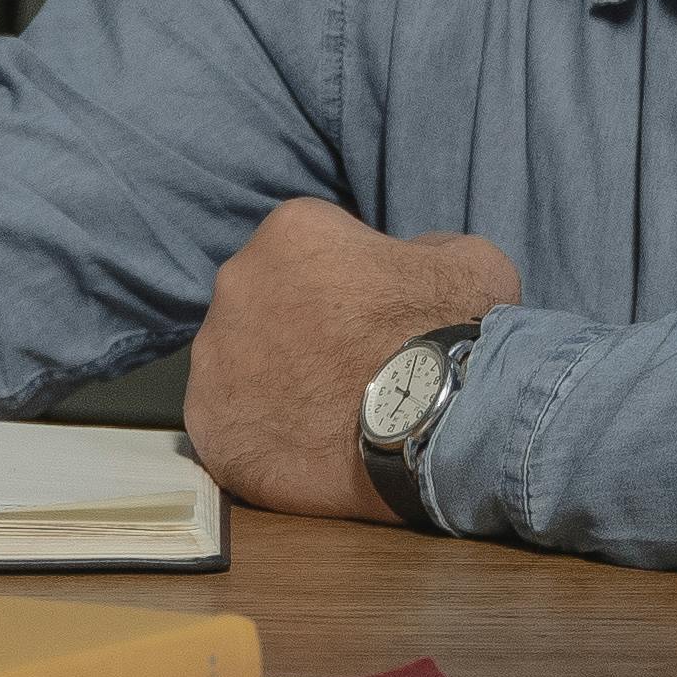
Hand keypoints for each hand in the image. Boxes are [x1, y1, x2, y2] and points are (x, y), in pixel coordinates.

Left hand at [183, 200, 518, 523]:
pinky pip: (228, 422)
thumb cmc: (454, 334)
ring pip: (239, 362)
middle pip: (263, 301)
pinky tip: (305, 446)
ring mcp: (214, 359)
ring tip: (327, 412)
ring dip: (273, 379)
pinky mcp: (210, 425)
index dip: (341, 284)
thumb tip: (405, 263)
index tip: (371, 318)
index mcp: (292, 231)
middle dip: (297, 327)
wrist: (440, 425)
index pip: (307, 249)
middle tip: (345, 365)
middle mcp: (236, 282)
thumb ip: (422, 249)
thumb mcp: (466, 260)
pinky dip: (260, 433)